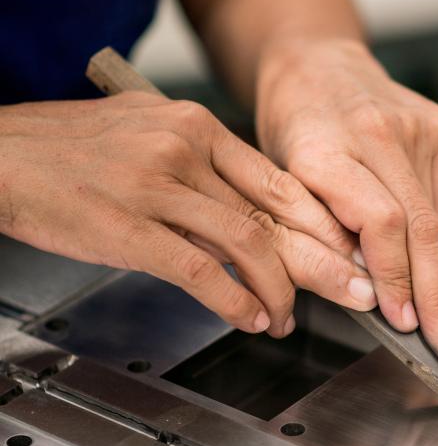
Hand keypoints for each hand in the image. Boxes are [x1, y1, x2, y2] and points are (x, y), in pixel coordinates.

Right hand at [0, 92, 376, 335]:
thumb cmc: (71, 151)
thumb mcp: (148, 135)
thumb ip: (203, 165)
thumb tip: (253, 208)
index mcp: (197, 127)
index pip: (280, 181)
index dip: (322, 224)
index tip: (350, 252)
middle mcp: (185, 149)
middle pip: (276, 214)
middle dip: (325, 260)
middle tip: (358, 291)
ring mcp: (157, 185)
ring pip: (247, 243)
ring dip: (278, 290)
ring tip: (285, 319)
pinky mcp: (128, 226)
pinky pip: (200, 269)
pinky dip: (233, 300)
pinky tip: (248, 319)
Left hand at [256, 37, 437, 364]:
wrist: (317, 67)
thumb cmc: (291, 132)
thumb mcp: (281, 184)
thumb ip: (319, 233)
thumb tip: (367, 288)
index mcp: (325, 148)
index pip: (380, 223)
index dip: (395, 278)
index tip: (403, 321)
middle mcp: (376, 132)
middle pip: (422, 227)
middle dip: (437, 295)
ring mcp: (416, 126)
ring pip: (437, 218)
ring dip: (437, 272)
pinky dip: (433, 233)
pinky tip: (418, 248)